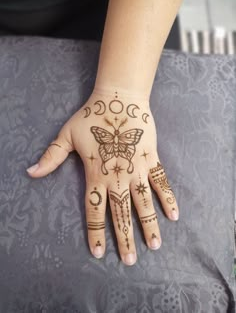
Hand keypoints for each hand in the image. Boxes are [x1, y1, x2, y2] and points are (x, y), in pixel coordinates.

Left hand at [26, 90, 178, 265]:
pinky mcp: (151, 159)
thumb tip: (30, 172)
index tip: (98, 253)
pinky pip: (161, 181)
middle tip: (129, 261)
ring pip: (143, 202)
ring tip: (154, 246)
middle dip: (125, 238)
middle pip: (121, 213)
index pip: (95, 210)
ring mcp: (136, 168)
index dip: (96, 232)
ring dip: (149, 224)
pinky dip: (168, 198)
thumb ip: (51, 157)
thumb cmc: (92, 117)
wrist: (119, 99)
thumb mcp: (66, 136)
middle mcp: (117, 176)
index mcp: (96, 174)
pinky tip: (174, 215)